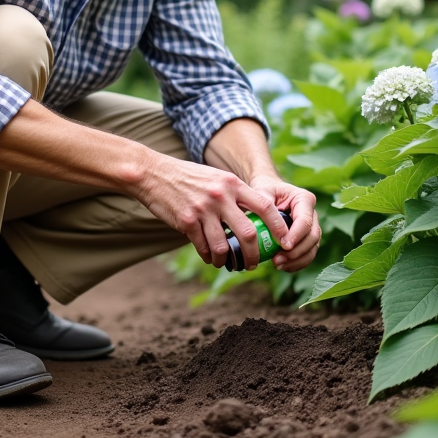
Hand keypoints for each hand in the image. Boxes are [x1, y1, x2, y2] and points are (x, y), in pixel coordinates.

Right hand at [133, 152, 278, 268]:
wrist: (154, 174)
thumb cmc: (188, 177)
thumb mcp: (216, 178)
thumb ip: (235, 194)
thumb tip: (255, 215)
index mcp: (232, 184)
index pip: (265, 206)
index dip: (278, 226)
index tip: (283, 240)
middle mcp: (220, 196)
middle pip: (248, 232)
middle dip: (254, 254)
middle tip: (254, 264)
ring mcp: (203, 210)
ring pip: (223, 246)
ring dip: (227, 260)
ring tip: (227, 264)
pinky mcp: (186, 221)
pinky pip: (203, 246)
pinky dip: (208, 256)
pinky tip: (208, 256)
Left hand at [248, 175, 320, 271]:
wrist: (268, 194)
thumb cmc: (264, 191)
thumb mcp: (262, 193)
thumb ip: (266, 206)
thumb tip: (270, 226)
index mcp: (304, 199)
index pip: (305, 220)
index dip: (296, 235)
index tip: (283, 246)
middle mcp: (312, 213)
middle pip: (312, 236)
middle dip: (297, 251)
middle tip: (278, 260)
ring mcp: (312, 227)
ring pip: (312, 248)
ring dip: (297, 260)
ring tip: (278, 264)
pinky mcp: (306, 239)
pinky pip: (307, 254)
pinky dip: (297, 263)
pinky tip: (283, 266)